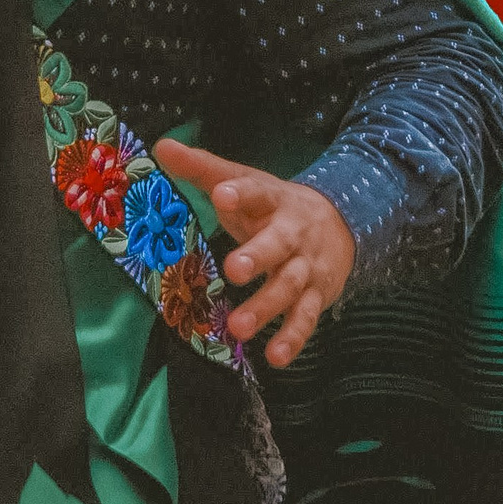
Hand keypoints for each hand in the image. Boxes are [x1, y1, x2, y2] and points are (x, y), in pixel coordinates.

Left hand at [154, 138, 354, 367]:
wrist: (341, 223)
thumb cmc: (275, 206)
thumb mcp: (244, 182)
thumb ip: (203, 169)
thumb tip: (161, 147)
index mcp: (274, 200)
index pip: (258, 192)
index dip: (241, 193)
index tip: (222, 195)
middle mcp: (293, 233)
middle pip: (279, 244)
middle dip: (258, 256)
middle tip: (234, 270)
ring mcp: (307, 267)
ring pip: (289, 287)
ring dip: (266, 307)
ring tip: (238, 327)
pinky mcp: (316, 296)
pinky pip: (305, 319)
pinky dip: (293, 339)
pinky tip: (274, 357)